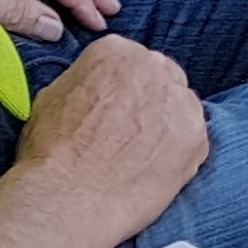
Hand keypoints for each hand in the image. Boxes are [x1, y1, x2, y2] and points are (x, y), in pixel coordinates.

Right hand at [12, 36, 207, 238]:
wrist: (68, 197)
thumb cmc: (52, 152)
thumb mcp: (54, 95)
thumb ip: (86, 80)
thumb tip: (95, 89)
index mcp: (116, 50)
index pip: (132, 62)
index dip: (125, 90)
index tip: (118, 109)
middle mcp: (152, 66)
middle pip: (162, 78)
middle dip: (150, 102)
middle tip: (132, 134)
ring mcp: (177, 101)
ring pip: (181, 107)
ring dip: (167, 126)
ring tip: (142, 156)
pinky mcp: (195, 137)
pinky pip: (196, 138)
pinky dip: (181, 153)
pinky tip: (155, 170)